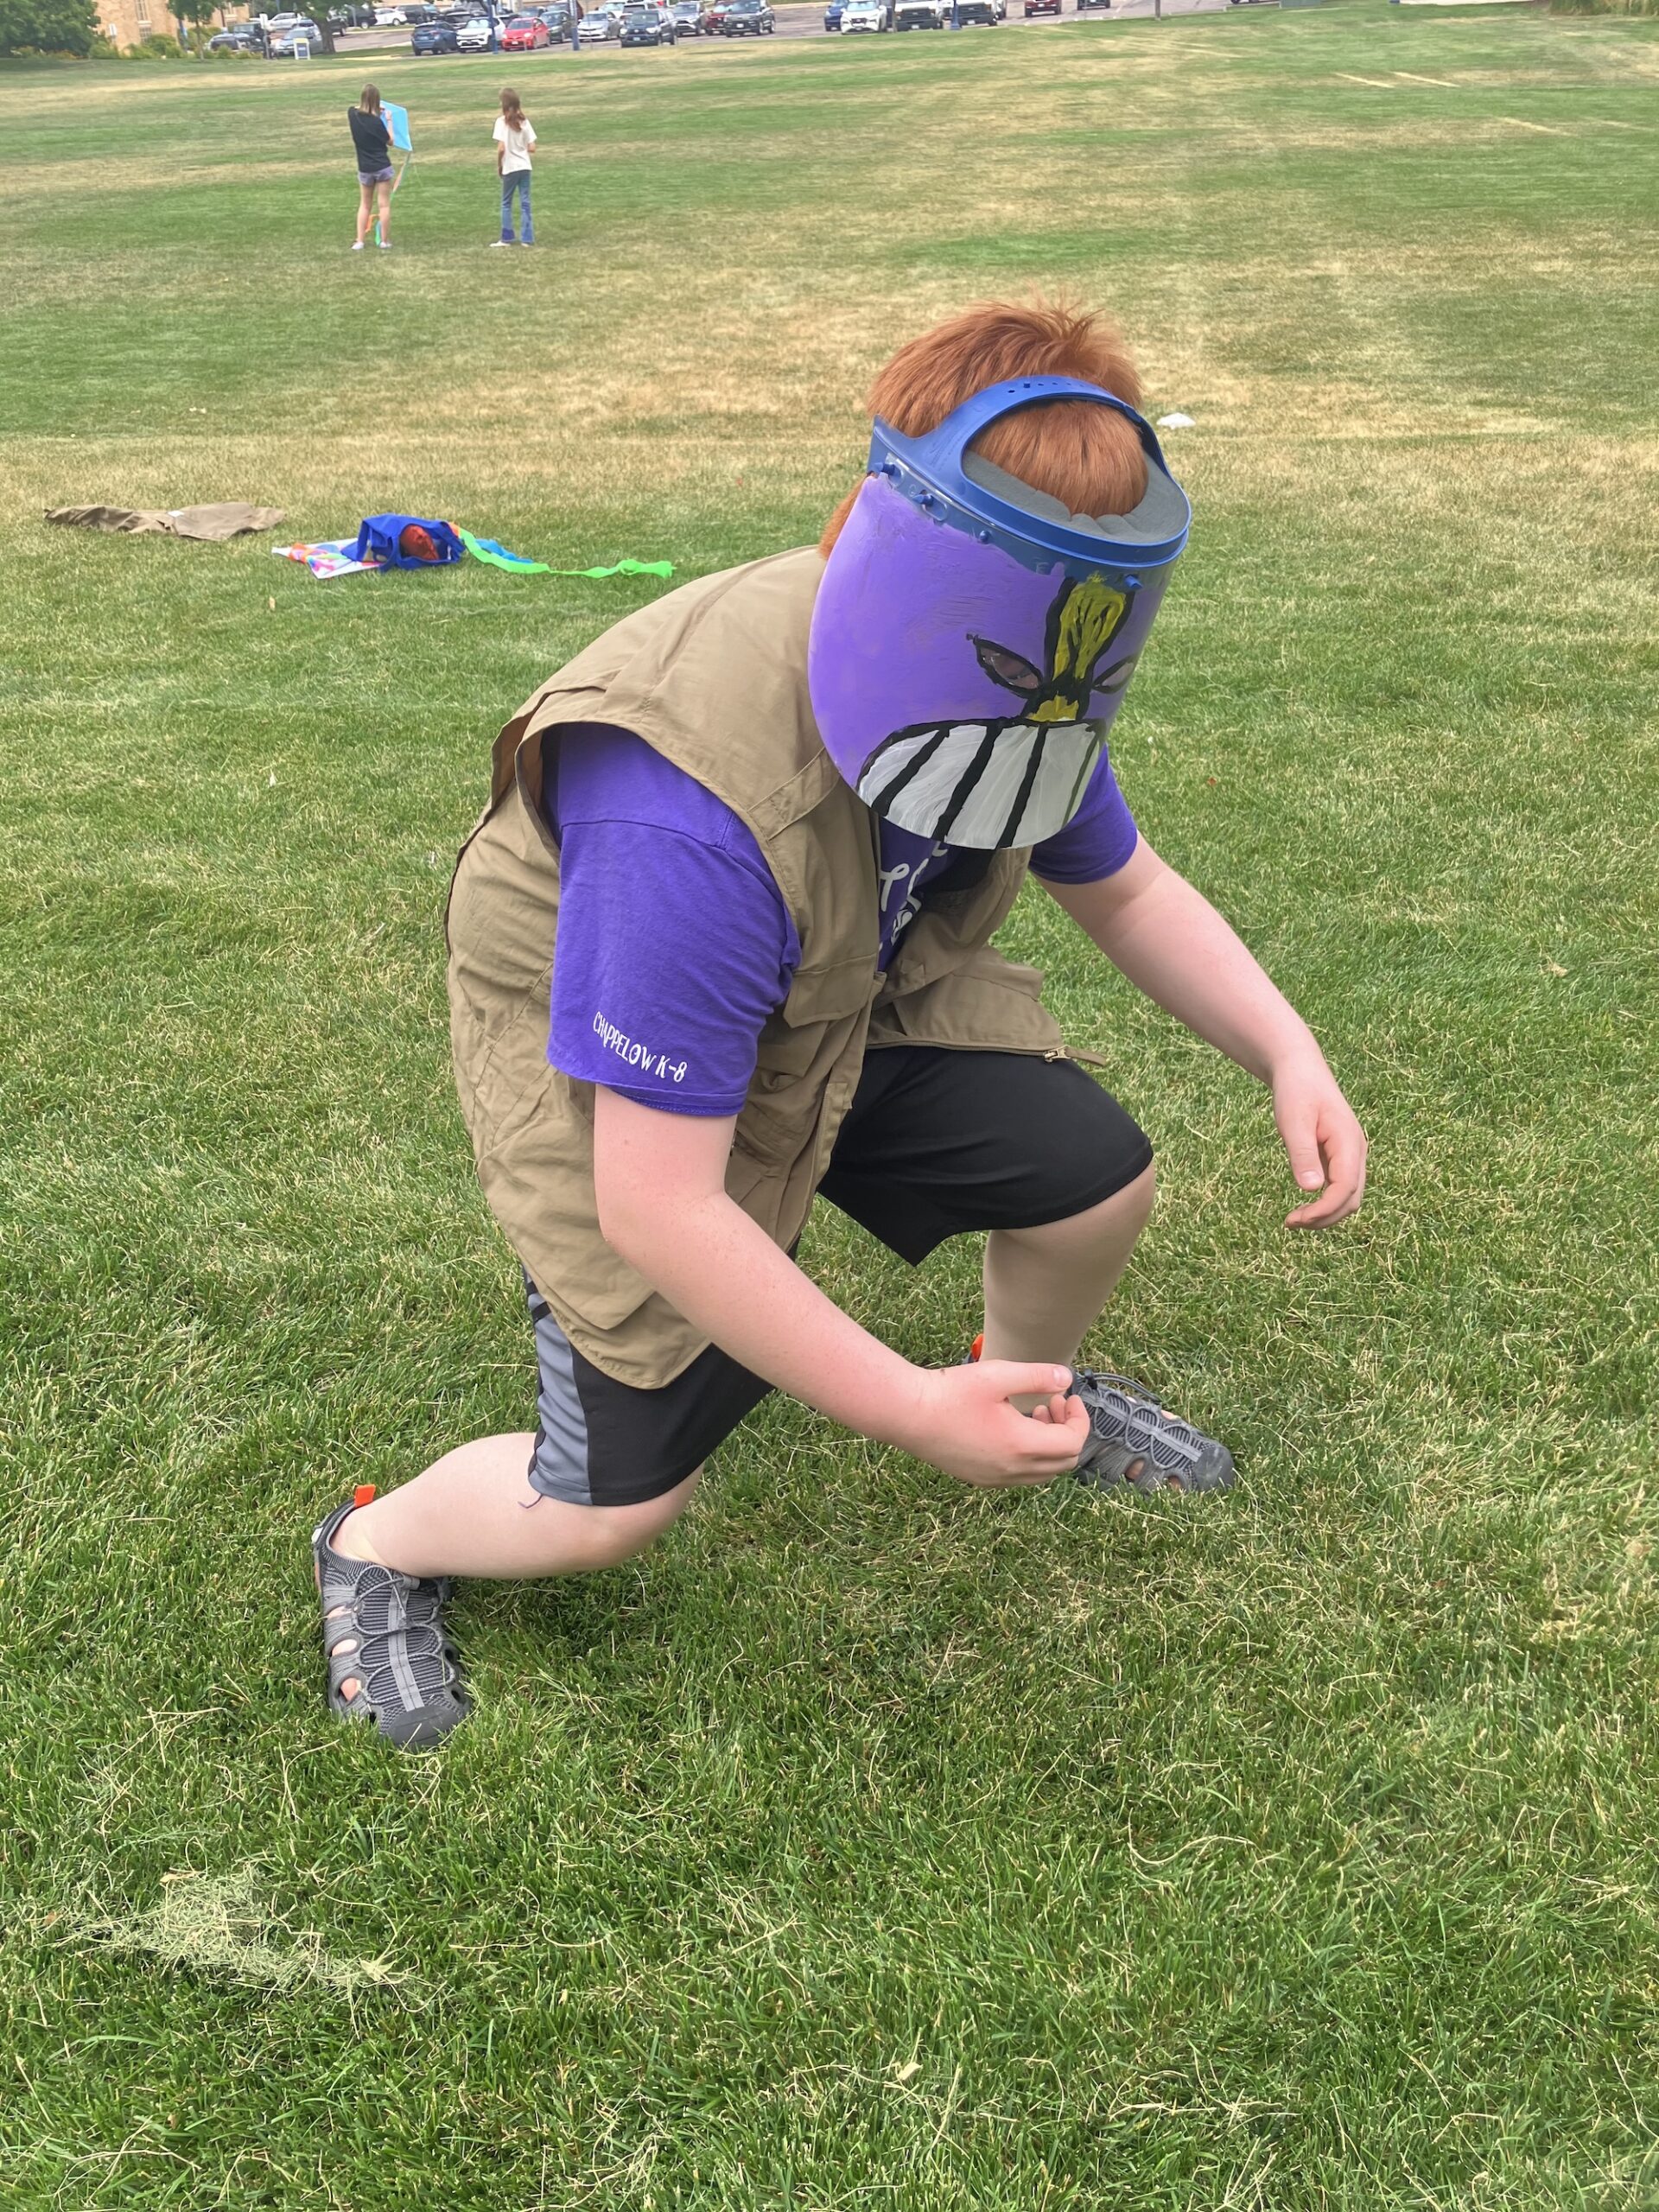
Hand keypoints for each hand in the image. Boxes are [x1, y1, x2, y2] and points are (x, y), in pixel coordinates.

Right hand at [898, 1361, 1091, 1487]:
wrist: (908, 1415)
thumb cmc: (950, 1392)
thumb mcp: (997, 1376)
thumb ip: (1037, 1376)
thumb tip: (1066, 1378)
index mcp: (1021, 1445)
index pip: (1072, 1443)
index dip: (1079, 1420)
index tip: (1068, 1396)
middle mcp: (1012, 1470)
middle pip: (1063, 1462)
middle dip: (1067, 1432)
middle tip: (1053, 1404)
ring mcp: (996, 1478)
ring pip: (1043, 1472)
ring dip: (1049, 1445)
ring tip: (1033, 1413)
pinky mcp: (981, 1478)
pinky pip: (1021, 1476)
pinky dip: (1030, 1456)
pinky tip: (1012, 1429)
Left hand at [1272, 1052, 1367, 1227]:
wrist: (1300, 1070)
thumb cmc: (1296, 1092)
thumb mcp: (1294, 1121)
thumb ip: (1303, 1154)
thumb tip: (1311, 1189)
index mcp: (1349, 1142)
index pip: (1345, 1188)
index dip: (1324, 1209)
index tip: (1297, 1219)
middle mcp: (1356, 1151)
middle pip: (1351, 1199)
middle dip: (1325, 1217)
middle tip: (1291, 1223)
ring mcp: (1350, 1155)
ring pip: (1348, 1197)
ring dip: (1325, 1214)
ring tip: (1294, 1220)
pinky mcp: (1340, 1158)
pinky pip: (1339, 1189)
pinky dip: (1324, 1204)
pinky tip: (1302, 1209)